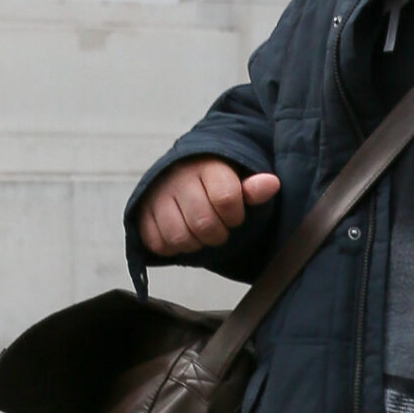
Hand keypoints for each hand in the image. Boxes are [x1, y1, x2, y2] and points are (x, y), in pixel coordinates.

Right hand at [137, 159, 280, 258]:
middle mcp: (179, 178)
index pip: (226, 199)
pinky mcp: (142, 211)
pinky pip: (156, 242)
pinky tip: (181, 233)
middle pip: (203, 223)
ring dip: (194, 242)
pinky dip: (171, 246)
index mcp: (207, 166)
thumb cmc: (216, 183)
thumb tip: (271, 184)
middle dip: (216, 234)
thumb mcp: (239, 182)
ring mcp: (157, 195)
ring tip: (199, 233)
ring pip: (179, 236)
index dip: (234, 216)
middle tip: (218, 228)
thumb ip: (253, 188)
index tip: (234, 215)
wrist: (182, 173)